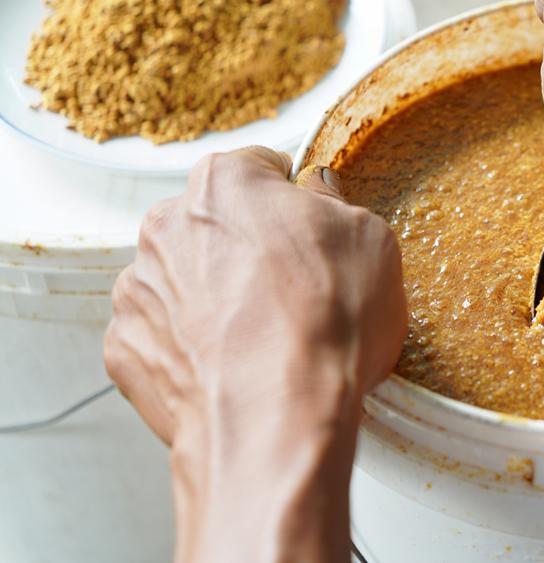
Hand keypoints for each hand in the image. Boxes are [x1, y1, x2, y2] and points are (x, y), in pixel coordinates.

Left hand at [104, 146, 405, 562]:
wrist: (276, 420)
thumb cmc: (324, 326)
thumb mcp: (371, 240)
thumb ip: (337, 203)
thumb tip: (320, 198)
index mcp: (225, 182)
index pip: (262, 169)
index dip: (297, 202)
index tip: (316, 231)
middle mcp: (167, 225)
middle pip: (216, 225)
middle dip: (251, 250)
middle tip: (298, 291)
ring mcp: (138, 289)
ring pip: (186, 280)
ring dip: (219, 298)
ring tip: (268, 339)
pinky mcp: (125, 348)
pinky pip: (164, 336)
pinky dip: (193, 348)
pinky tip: (234, 368)